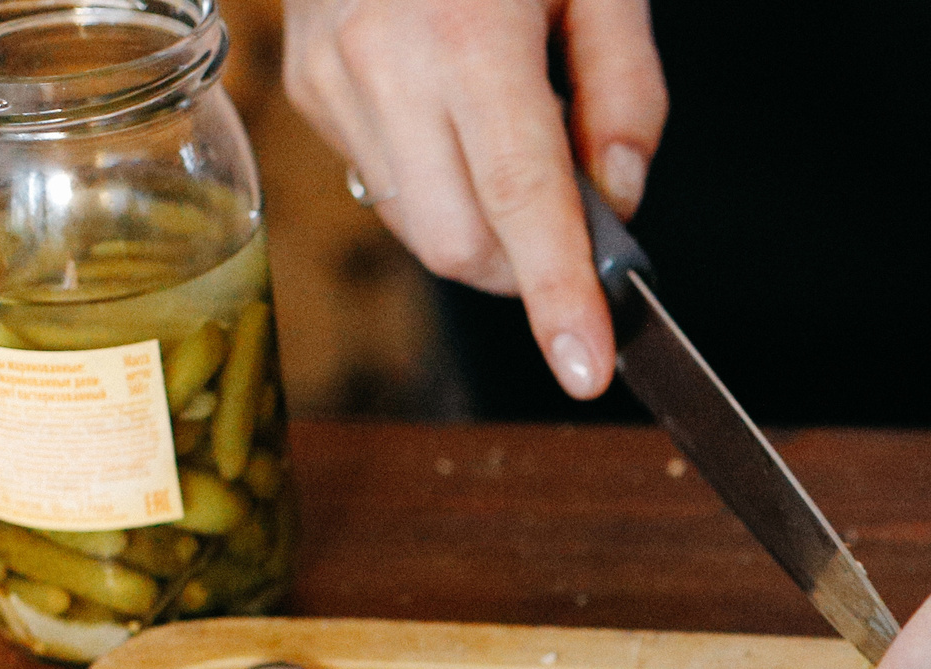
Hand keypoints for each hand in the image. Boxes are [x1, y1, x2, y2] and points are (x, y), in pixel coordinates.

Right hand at [282, 0, 664, 400]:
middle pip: (462, 246)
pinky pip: (381, 181)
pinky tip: (455, 120)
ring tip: (514, 144)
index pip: (522, 207)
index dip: (559, 300)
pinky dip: (435, 183)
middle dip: (528, 269)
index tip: (587, 370)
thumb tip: (618, 204)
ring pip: (417, 228)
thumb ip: (625, 95)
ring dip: (484, 229)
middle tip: (577, 229)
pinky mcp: (305, 84)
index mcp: (467, 36)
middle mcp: (383, 63)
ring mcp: (330, 76)